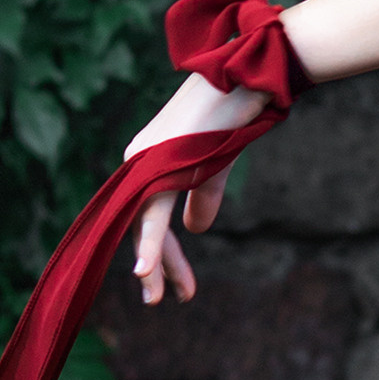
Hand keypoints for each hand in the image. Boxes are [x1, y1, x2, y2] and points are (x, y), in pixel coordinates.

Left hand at [124, 71, 265, 306]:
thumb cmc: (230, 114)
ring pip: (140, 225)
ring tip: (154, 296)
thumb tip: (194, 230)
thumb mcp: (214, 166)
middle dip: (156, 268)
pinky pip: (151, 213)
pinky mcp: (159, 164)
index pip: (149, 221)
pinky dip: (151, 243)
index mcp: (147, 165)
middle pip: (139, 227)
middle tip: (159, 302)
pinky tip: (145, 271)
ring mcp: (144, 164)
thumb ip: (201, 198)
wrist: (242, 77)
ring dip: (152, 264)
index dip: (164, 256)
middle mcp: (136, 165)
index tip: (182, 289)